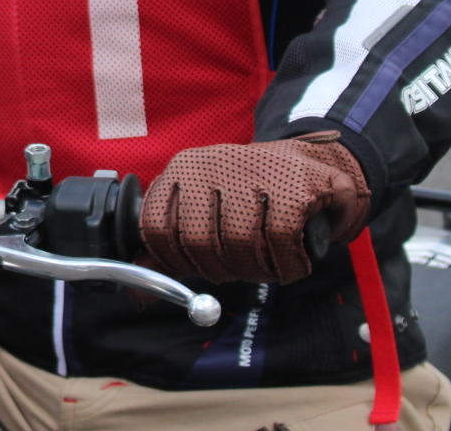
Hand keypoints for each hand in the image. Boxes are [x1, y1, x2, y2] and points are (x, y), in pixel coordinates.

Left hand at [140, 132, 369, 283]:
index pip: (156, 225)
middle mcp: (212, 165)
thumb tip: (139, 288)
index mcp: (183, 169)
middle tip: (235, 270)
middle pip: (198, 241)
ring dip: (255, 270)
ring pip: (240, 243)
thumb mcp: (202, 207)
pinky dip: (287, 265)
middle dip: (218, 269)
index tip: (193, 269)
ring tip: (264, 265)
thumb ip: (169, 245)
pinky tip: (291, 262)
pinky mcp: (293, 188)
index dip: (173, 259)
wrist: (312, 161)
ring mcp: (252, 173)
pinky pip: (280, 242)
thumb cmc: (249, 193)